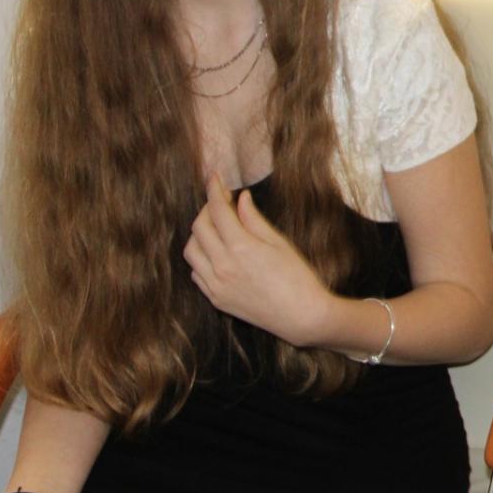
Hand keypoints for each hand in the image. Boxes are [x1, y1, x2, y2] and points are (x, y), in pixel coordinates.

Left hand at [183, 176, 332, 344]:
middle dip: (207, 209)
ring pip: (191, 250)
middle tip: (222, 203)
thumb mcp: (278, 242)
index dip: (214, 189)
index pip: (217, 210)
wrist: (301, 315)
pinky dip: (200, 257)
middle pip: (199, 227)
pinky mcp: (215, 299)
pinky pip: (196, 272)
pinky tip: (217, 253)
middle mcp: (222, 266)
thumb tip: (240, 198)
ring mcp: (216, 284)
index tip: (215, 177)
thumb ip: (254, 219)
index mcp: (241, 247)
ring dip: (200, 234)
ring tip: (218, 228)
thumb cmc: (297, 277)